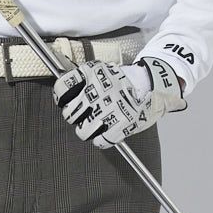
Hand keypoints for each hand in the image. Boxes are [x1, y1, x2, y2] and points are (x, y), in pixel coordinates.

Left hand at [52, 56, 187, 148]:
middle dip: (74, 117)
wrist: (151, 83)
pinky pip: (99, 141)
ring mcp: (108, 111)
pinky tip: (105, 132)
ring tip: (95, 124)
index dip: (60, 97)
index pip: (62, 88)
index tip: (64, 101)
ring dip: (86, 130)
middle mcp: (97, 93)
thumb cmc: (123, 80)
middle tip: (82, 115)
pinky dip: (101, 139)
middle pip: (69, 114)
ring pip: (82, 131)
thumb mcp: (101, 70)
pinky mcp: (120, 126)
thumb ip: (82, 79)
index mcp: (91, 76)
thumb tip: (62, 92)